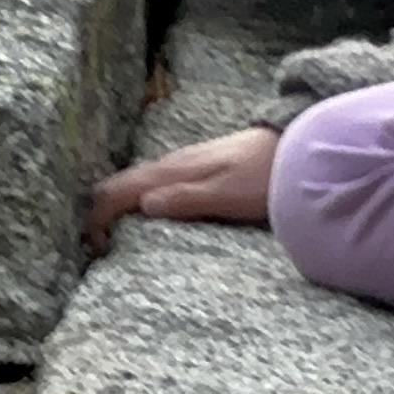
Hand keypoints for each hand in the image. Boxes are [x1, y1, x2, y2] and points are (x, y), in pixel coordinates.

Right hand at [88, 124, 280, 252]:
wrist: (298, 146)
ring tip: (114, 237)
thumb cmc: (266, 175)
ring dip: (121, 208)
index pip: (118, 189)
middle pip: (121, 185)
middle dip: (102, 213)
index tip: (96, 247)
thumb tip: (143, 207)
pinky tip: (148, 216)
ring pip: (138, 184)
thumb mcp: (228, 194)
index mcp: (172, 170)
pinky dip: (142, 201)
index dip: (98, 217)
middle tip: (98, 248)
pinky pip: (157, 184)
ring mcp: (185, 164)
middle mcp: (172, 163)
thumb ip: (186, 199)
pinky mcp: (198, 169)